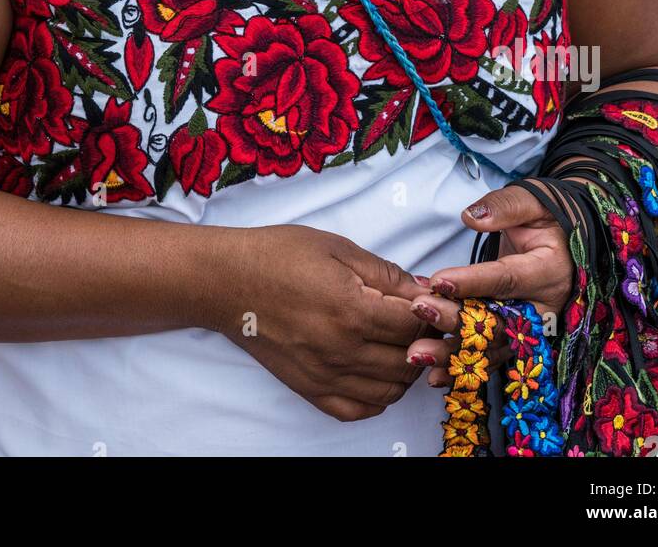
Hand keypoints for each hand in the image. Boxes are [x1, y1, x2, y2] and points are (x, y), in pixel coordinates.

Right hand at [212, 223, 436, 421]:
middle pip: (408, 361)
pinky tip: (376, 372)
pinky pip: (357, 409)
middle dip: (423, 342)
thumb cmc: (278, 256)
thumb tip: (423, 290)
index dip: (428, 311)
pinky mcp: (309, 389)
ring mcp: (325, 375)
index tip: (426, 301)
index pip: (415, 325)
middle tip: (419, 323)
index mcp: (352, 310)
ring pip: (390, 391)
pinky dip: (377, 397)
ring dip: (405, 370)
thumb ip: (384, 273)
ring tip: (400, 345)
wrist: (228, 281)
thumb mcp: (337, 248)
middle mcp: (342, 350)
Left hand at [404, 181, 574, 387]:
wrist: (565, 241)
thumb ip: (503, 208)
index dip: (472, 282)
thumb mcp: (531, 201)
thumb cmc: (545, 217)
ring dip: (453, 354)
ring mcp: (532, 330)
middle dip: (455, 320)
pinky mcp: (519, 340)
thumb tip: (471, 217)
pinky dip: (463, 368)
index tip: (438, 281)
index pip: (506, 278)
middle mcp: (543, 307)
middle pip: (496, 321)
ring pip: (491, 348)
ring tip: (417, 354)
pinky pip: (491, 358)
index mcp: (548, 270)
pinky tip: (433, 376)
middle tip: (419, 310)